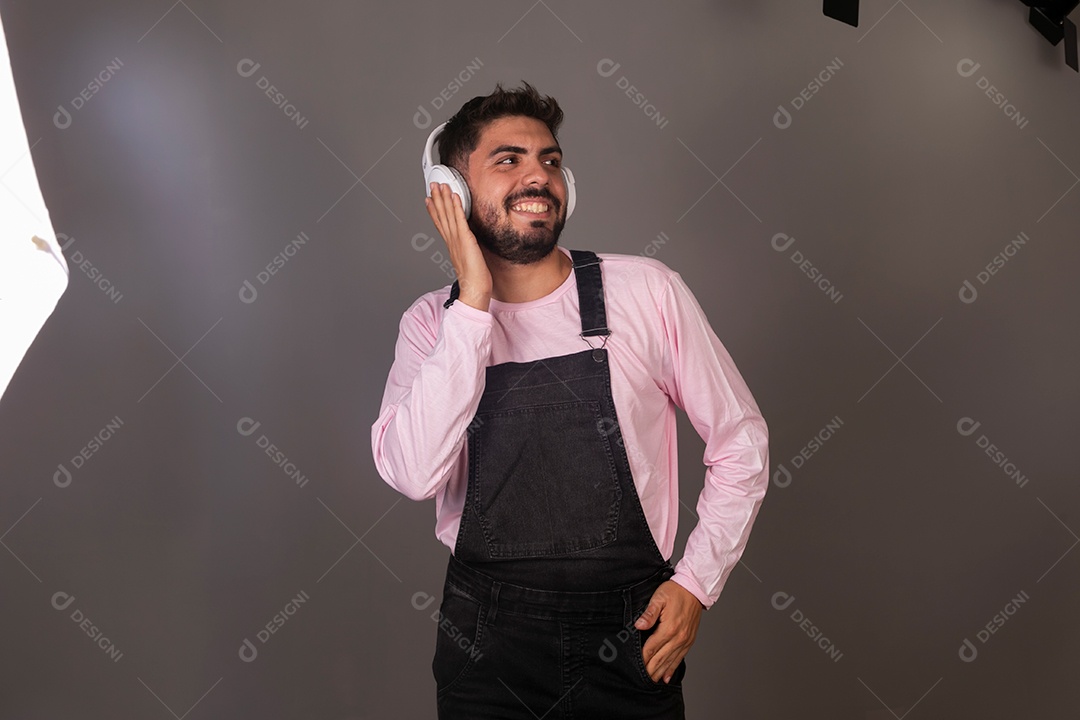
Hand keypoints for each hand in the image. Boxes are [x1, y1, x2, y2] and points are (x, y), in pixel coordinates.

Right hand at [425, 182, 491, 310]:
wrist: (474, 289)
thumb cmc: (475, 279)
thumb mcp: (469, 260)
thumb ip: (467, 249)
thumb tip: (469, 244)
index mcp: (451, 246)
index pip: (440, 224)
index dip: (433, 211)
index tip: (428, 200)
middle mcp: (451, 241)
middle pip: (441, 216)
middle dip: (436, 199)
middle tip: (432, 185)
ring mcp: (457, 240)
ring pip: (448, 215)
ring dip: (444, 198)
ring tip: (440, 185)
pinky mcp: (465, 239)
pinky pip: (459, 219)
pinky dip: (456, 207)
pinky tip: (454, 196)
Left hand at [635, 580, 702, 682]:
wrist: (694, 588)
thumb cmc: (675, 591)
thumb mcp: (659, 597)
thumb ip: (649, 613)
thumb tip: (639, 625)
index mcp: (669, 628)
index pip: (652, 648)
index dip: (642, 658)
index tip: (635, 666)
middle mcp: (678, 637)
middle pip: (661, 658)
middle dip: (650, 669)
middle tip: (641, 679)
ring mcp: (685, 640)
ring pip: (670, 661)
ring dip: (661, 672)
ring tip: (652, 680)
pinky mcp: (689, 640)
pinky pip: (680, 657)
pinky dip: (672, 668)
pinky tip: (667, 676)